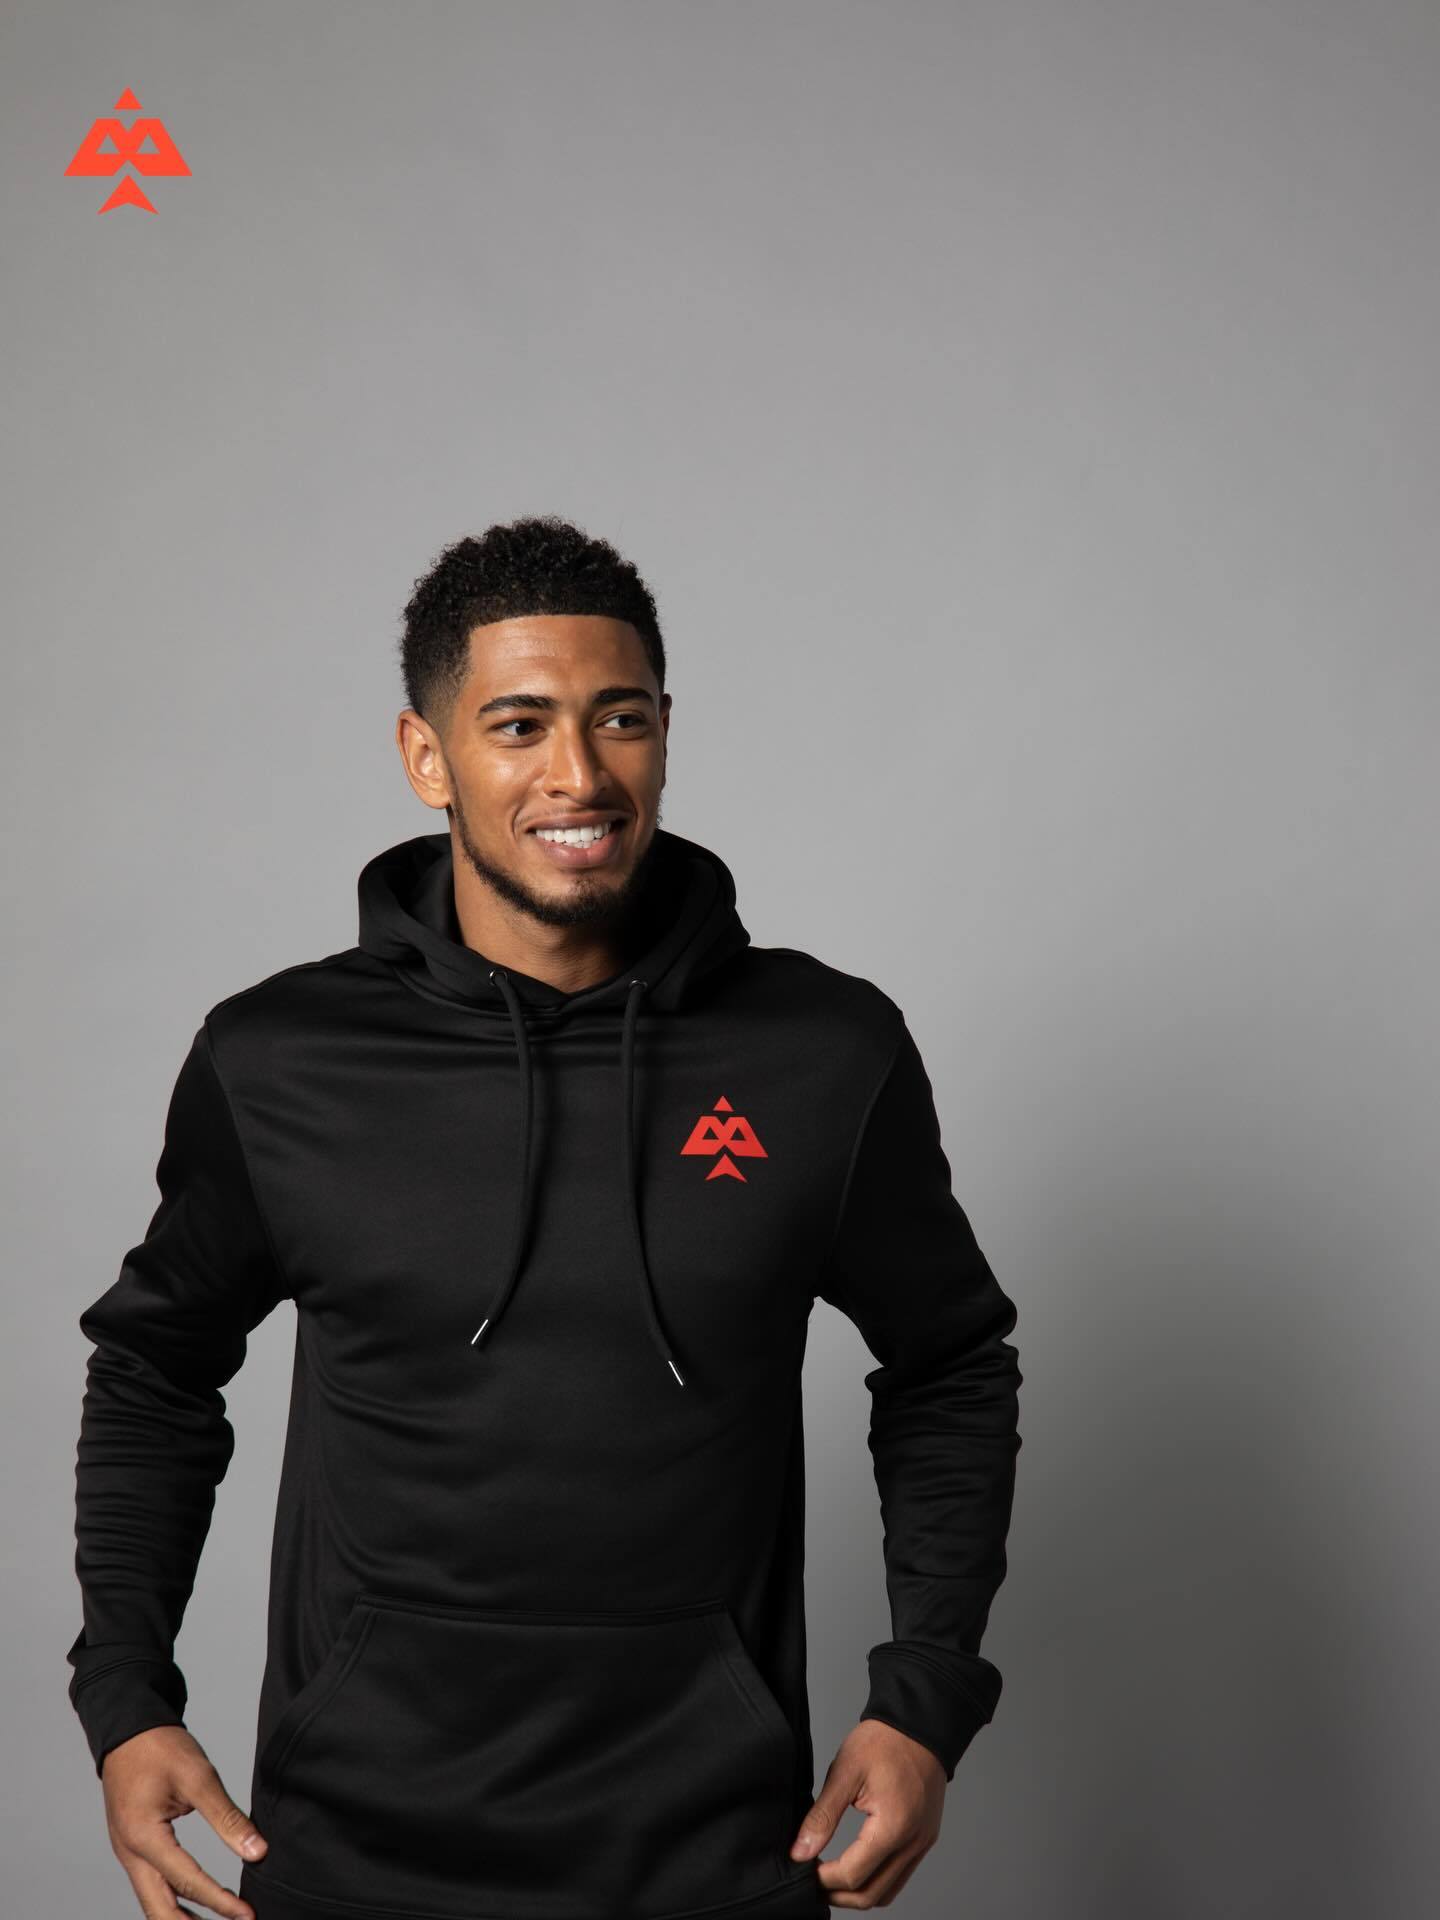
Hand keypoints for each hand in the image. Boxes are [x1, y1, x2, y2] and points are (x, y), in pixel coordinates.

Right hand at [98, 1724, 267, 1919]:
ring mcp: (127, 1853)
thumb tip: (257, 1851)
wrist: (129, 1730)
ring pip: (152, 1903)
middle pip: (158, 1911)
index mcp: (143, 1837)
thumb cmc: (160, 1747)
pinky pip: (150, 1886)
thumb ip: (228, 1818)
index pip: (187, 1882)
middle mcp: (129, 1854)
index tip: (247, 1914)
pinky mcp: (132, 1848)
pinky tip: (194, 1906)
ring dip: (181, 1919)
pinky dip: (172, 1902)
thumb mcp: (199, 1777)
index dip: (219, 1902)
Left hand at [788, 1718, 945, 1908]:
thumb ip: (822, 1816)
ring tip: (830, 1878)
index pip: (853, 1876)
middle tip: (812, 1882)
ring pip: (888, 1892)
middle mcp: (913, 1843)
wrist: (919, 1723)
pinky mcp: (925, 1839)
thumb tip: (800, 1852)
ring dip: (857, 1893)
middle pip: (872, 1895)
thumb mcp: (845, 1772)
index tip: (802, 1870)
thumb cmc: (884, 1741)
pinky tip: (855, 1867)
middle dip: (838, 1895)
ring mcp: (922, 1844)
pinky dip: (876, 1880)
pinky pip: (900, 1875)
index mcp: (894, 1827)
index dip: (822, 1880)